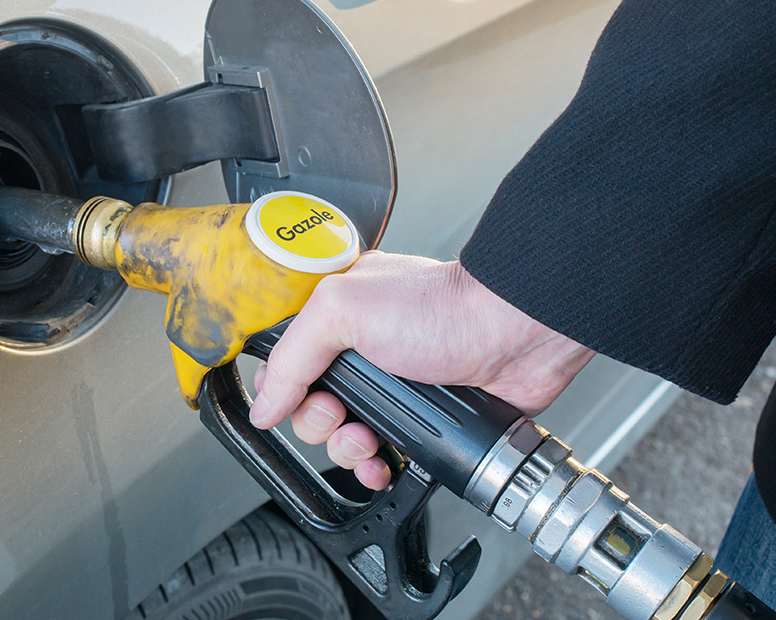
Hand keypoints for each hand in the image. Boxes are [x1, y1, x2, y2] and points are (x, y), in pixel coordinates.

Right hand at [249, 252, 595, 489]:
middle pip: (308, 407)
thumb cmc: (442, 306)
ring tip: (367, 438)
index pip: (284, 363)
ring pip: (342, 438)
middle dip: (318, 422)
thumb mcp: (343, 310)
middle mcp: (361, 352)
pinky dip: (376, 468)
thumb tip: (263, 406)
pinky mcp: (420, 421)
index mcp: (336, 317)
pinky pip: (382, 458)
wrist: (513, 335)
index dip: (281, 389)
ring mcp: (391, 389)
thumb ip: (291, 356)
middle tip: (340, 412)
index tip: (297, 397)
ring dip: (347, 449)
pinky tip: (383, 463)